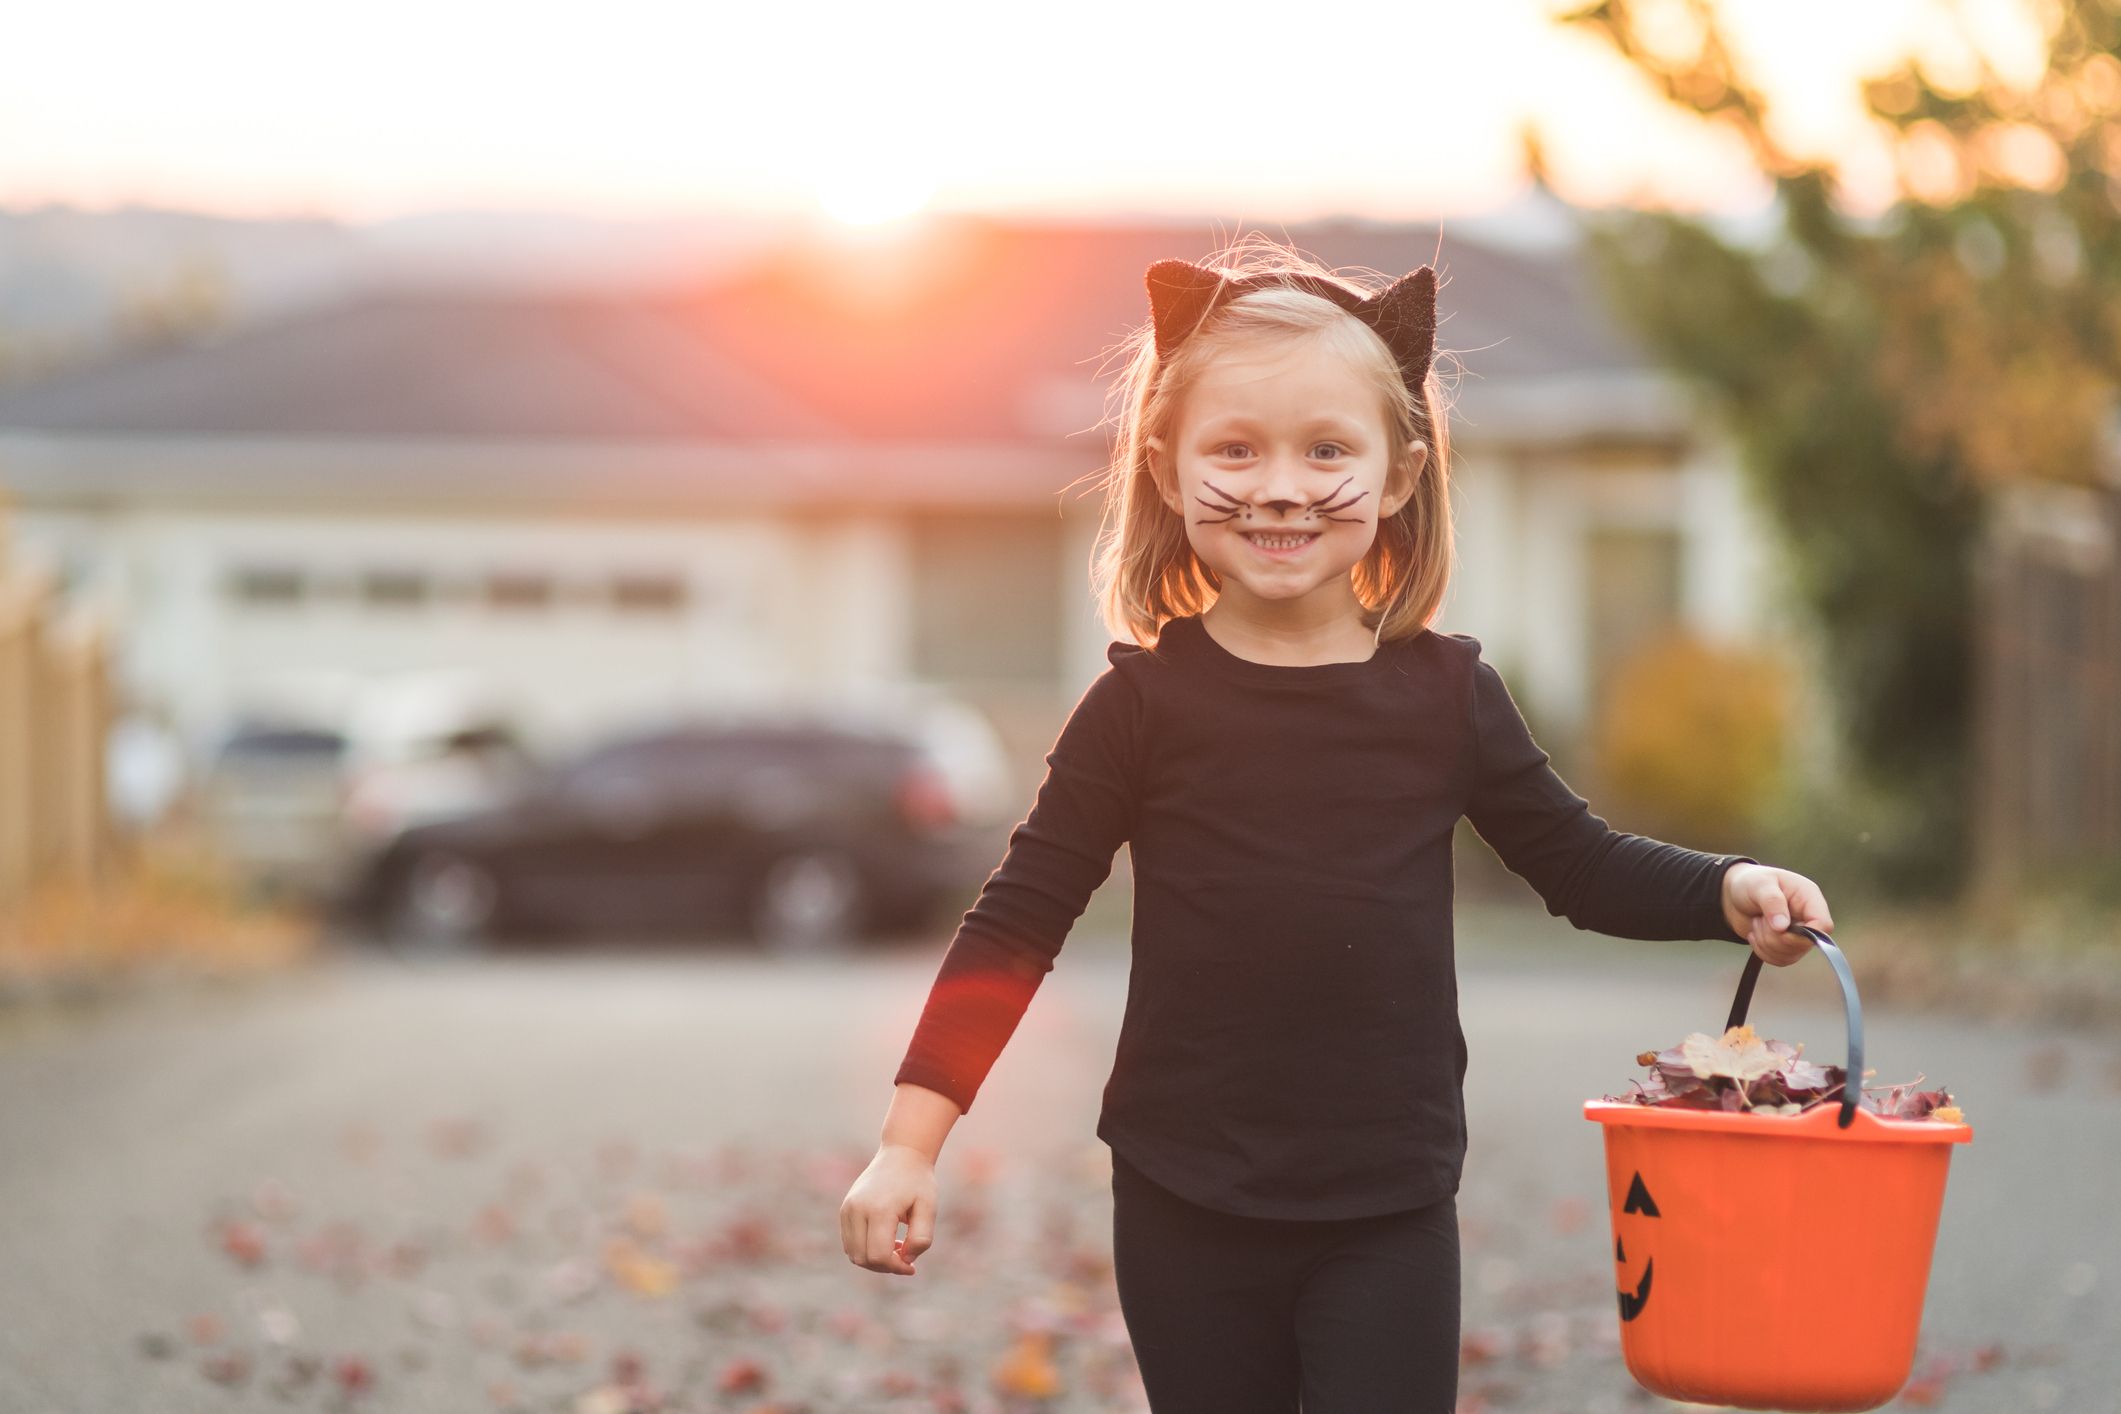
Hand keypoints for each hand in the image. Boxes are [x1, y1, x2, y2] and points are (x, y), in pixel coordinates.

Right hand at [839, 1143, 935, 1276]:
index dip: (896, 1267)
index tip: (912, 1265)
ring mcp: (847, 1208)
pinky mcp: (845, 1209)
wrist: (902, 1154)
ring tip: (896, 1246)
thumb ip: (921, 1238)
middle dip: (885, 1266)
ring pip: (853, 1254)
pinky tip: (885, 1240)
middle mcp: (857, 1209)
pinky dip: (865, 1250)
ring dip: (874, 1259)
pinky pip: (849, 1243)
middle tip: (906, 1257)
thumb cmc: (918, 1182)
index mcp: (879, 1209)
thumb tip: (906, 1260)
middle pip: (863, 1258)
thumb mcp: (929, 1208)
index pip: (878, 1256)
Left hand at [1721, 862, 1834, 966]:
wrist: (1734, 895)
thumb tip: (1782, 927)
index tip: (1781, 929)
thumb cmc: (1750, 883)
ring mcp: (1798, 935)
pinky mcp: (1785, 946)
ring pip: (1790, 955)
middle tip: (1759, 919)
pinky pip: (1780, 960)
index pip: (1823, 925)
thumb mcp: (1759, 885)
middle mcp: (1807, 918)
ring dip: (1766, 943)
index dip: (1807, 934)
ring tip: (1757, 923)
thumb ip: (1772, 902)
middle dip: (1775, 937)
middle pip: (1804, 944)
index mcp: (1809, 898)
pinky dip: (1762, 951)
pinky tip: (1755, 934)